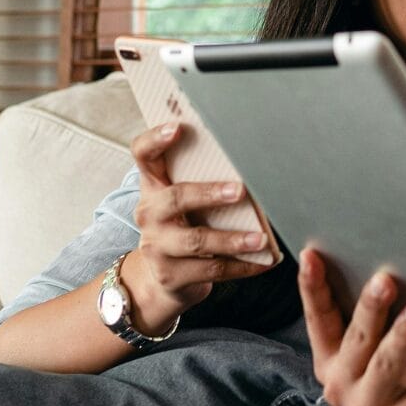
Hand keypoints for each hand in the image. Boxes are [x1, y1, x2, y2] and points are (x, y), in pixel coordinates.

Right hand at [123, 123, 274, 330]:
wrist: (164, 278)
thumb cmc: (186, 226)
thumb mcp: (186, 202)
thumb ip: (203, 180)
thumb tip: (254, 164)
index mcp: (153, 186)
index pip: (142, 154)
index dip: (155, 139)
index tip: (178, 127)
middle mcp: (149, 213)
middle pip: (175, 198)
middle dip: (209, 193)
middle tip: (240, 190)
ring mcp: (156, 245)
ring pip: (196, 240)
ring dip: (233, 239)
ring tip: (261, 240)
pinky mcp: (170, 274)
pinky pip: (210, 269)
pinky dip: (241, 267)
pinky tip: (263, 263)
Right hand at [299, 251, 405, 405]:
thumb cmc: (399, 387)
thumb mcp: (374, 357)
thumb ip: (371, 326)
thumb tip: (393, 269)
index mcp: (328, 363)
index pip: (318, 320)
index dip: (313, 288)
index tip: (311, 255)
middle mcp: (340, 387)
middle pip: (356, 340)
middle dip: (370, 308)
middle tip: (385, 279)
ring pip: (387, 364)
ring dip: (405, 334)